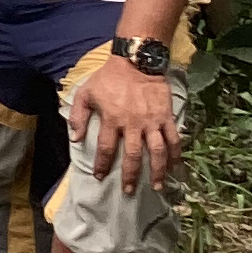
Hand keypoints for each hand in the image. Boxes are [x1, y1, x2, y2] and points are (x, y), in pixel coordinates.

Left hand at [68, 55, 181, 195]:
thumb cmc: (108, 78)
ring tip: (157, 186)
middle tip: (129, 191)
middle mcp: (133, 123)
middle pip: (133, 155)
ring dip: (157, 171)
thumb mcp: (86, 92)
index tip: (100, 177)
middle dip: (131, 175)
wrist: (136, 62)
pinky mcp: (166, 117)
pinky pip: (173, 140)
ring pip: (156, 151)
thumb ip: (79, 116)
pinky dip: (176, 155)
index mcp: (112, 118)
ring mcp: (152, 122)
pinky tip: (175, 168)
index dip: (103, 164)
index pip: (106, 148)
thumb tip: (75, 138)